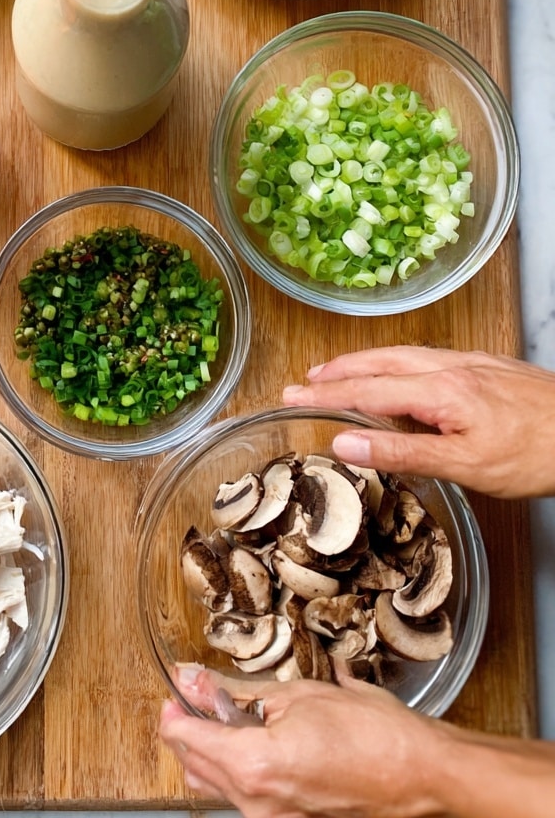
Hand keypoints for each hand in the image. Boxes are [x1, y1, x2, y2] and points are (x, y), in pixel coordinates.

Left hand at [159, 667, 446, 816]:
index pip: (185, 738)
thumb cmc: (372, 733)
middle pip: (194, 765)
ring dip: (211, 751)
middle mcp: (257, 804)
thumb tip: (194, 677)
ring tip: (229, 717)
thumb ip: (236, 690)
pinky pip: (246, 800)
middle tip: (199, 695)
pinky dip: (238, 770)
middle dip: (188, 728)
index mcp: (254, 765)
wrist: (420, 774)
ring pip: (216, 786)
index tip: (178, 688)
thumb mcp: (296, 694)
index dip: (174, 708)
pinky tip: (258, 743)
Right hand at [280, 346, 554, 498]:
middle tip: (304, 380)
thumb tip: (344, 443)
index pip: (367, 390)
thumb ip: (402, 453)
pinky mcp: (490, 367)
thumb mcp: (467, 465)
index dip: (326, 396)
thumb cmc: (540, 453)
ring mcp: (472, 363)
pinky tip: (401, 375)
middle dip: (338, 370)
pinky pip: (428, 357)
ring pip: (404, 355)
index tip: (292, 397)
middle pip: (380, 362)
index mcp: (440, 389)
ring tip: (339, 372)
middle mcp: (451, 366)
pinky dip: (396, 363)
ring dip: (365, 363)